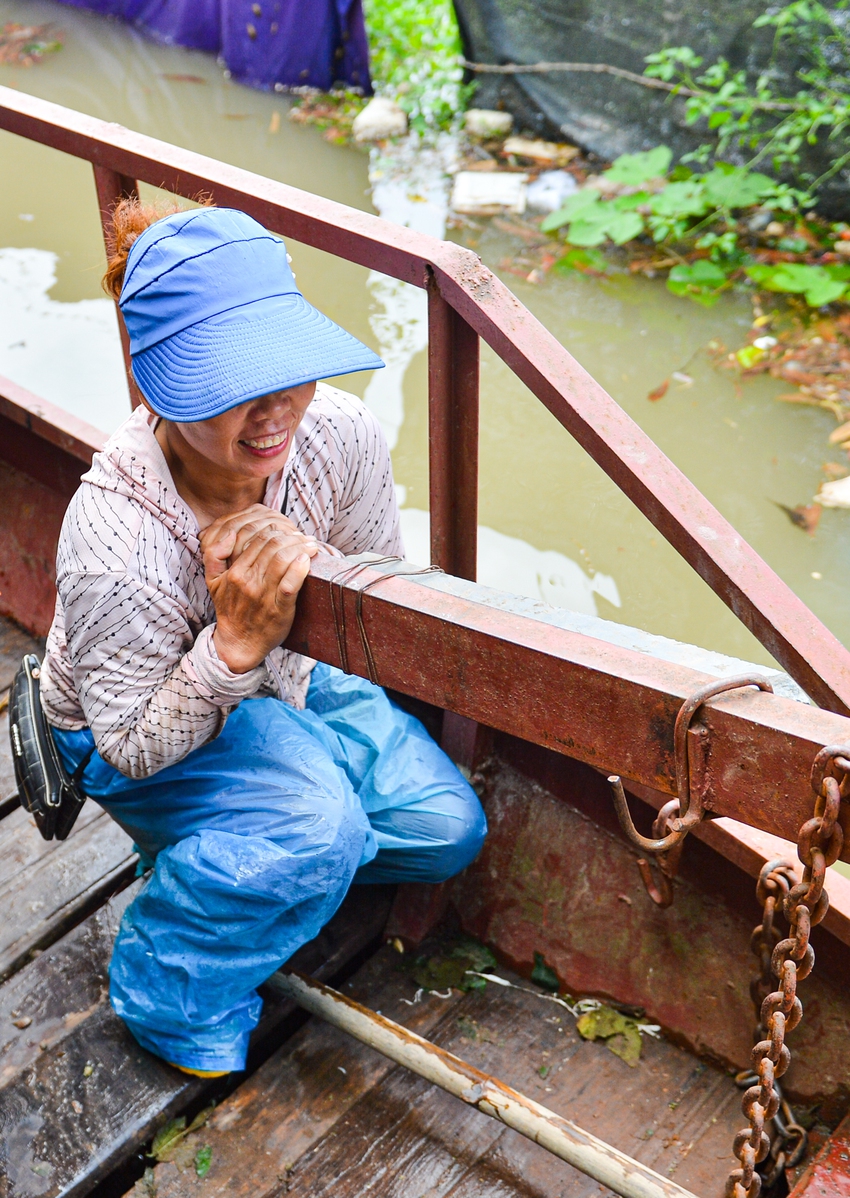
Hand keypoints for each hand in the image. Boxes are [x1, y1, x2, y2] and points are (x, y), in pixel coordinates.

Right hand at [205, 525, 318, 672]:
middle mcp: (249, 582)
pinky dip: (301, 569)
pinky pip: (291, 584)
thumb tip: (229, 534)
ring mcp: (264, 596)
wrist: (239, 643)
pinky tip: (308, 560)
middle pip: (274, 547)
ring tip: (312, 546)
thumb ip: (214, 556)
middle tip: (305, 537)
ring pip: (284, 560)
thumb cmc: (230, 610)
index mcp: (235, 573)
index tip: (288, 530)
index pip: (258, 539)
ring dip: (301, 548)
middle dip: (293, 537)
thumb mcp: (213, 582)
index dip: (277, 530)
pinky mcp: (279, 610)